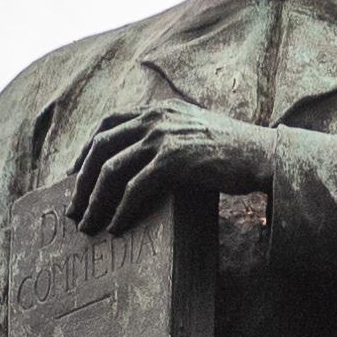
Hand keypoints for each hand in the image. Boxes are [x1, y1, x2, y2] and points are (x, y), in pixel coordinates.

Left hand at [68, 102, 283, 233]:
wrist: (263, 154)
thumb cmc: (231, 151)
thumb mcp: (193, 131)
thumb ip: (167, 136)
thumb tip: (142, 164)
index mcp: (157, 109)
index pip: (108, 124)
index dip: (85, 150)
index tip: (73, 175)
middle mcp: (155, 118)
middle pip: (100, 147)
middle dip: (81, 181)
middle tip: (74, 208)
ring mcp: (164, 137)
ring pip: (111, 169)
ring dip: (95, 201)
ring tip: (89, 225)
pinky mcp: (175, 160)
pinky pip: (134, 188)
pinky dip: (121, 210)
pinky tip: (117, 226)